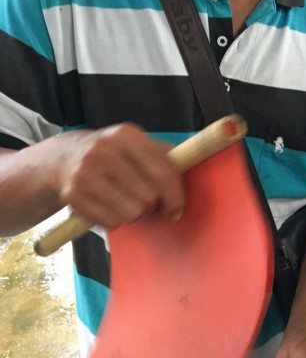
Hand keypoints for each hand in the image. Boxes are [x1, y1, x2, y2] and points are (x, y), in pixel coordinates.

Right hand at [55, 123, 184, 228]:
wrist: (64, 158)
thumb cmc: (114, 155)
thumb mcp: (137, 145)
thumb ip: (164, 156)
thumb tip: (190, 172)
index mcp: (126, 135)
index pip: (163, 172)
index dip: (176, 196)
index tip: (177, 210)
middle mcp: (104, 150)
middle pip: (149, 197)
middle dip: (153, 206)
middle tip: (148, 204)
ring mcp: (85, 172)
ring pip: (131, 212)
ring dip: (135, 214)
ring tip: (127, 203)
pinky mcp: (72, 195)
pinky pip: (110, 222)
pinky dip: (115, 220)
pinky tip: (109, 207)